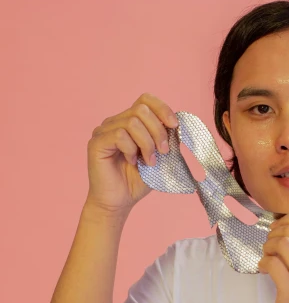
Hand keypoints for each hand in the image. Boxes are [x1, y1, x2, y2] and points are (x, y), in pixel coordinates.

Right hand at [86, 92, 178, 214]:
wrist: (119, 202)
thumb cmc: (137, 181)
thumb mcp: (159, 157)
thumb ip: (166, 139)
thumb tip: (177, 126)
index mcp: (130, 122)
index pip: (145, 100)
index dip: (162, 109)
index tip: (174, 125)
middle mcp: (115, 122)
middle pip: (141, 109)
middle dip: (158, 131)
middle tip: (162, 152)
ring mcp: (104, 130)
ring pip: (132, 122)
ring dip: (147, 143)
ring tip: (149, 161)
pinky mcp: (97, 142)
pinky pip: (120, 135)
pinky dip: (131, 149)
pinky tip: (131, 162)